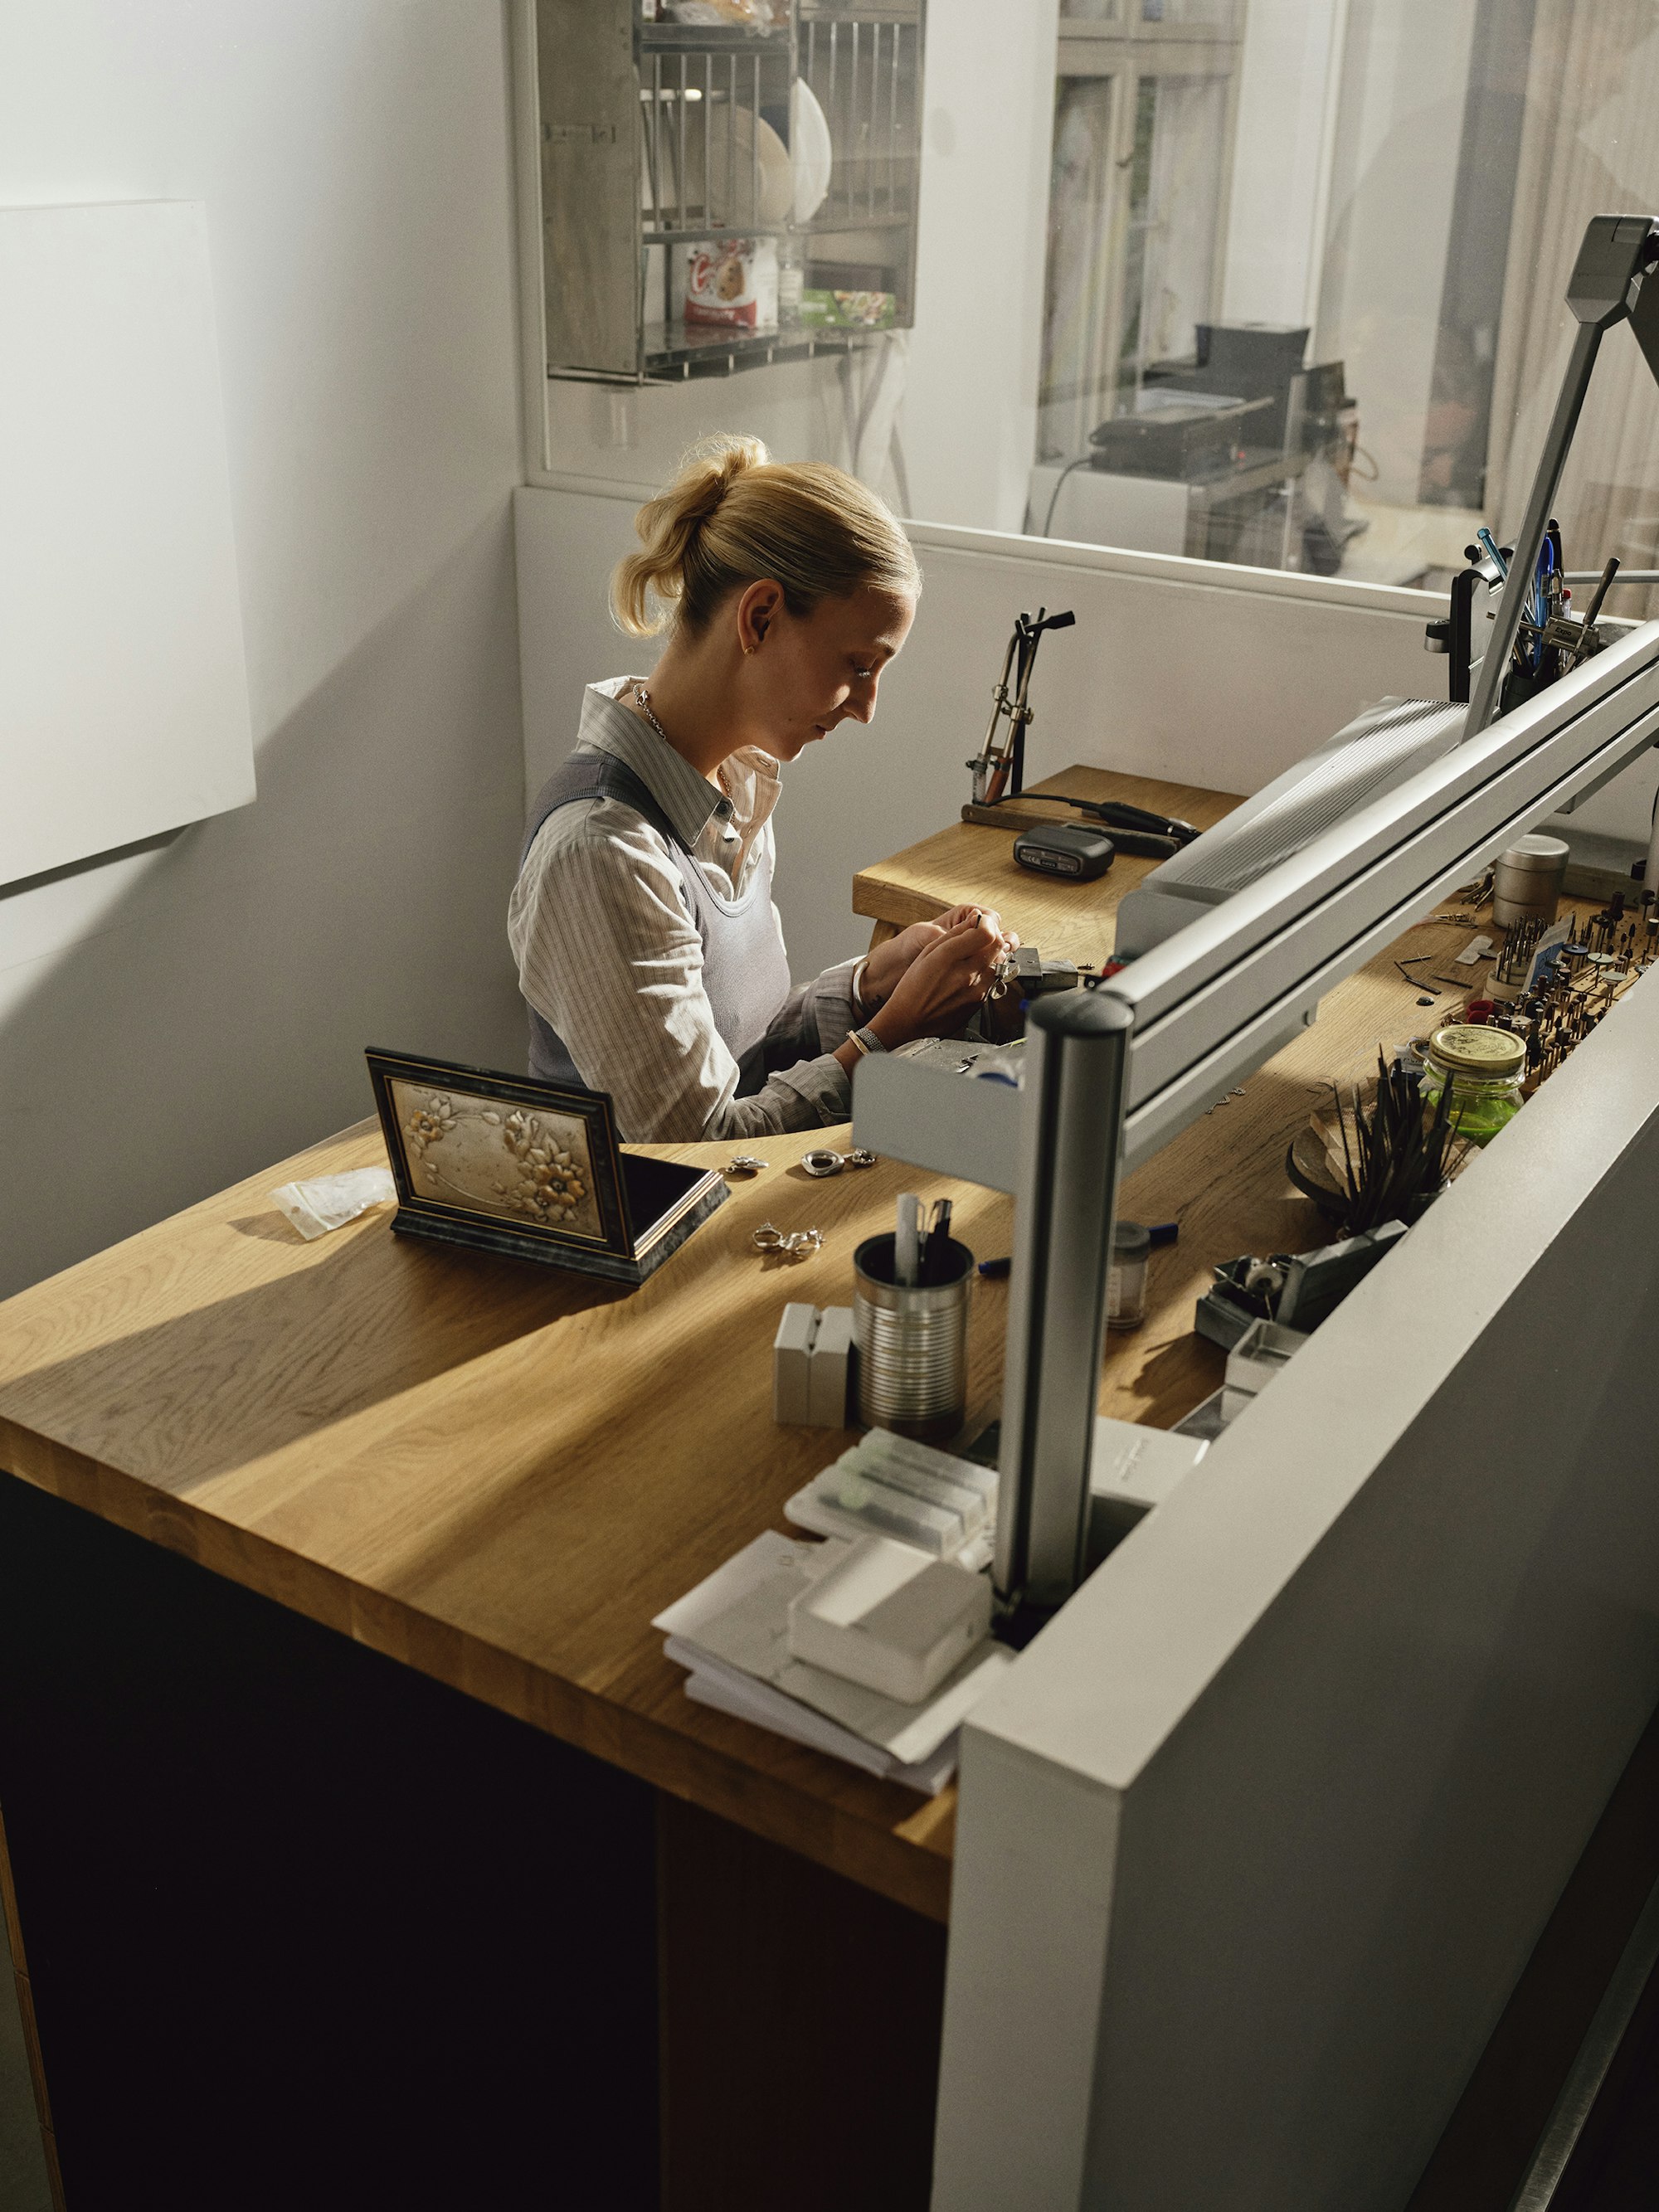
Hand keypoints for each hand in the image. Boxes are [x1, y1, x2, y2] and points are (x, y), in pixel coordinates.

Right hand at [861, 907, 1018, 1007]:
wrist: (909, 1021)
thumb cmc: (913, 987)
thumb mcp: (927, 952)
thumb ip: (955, 933)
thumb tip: (975, 918)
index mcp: (948, 957)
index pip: (986, 932)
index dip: (987, 923)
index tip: (980, 922)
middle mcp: (966, 974)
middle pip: (998, 945)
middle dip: (992, 935)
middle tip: (981, 935)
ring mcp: (976, 990)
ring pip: (999, 961)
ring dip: (992, 953)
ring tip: (975, 956)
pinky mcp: (980, 1002)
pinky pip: (994, 978)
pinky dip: (988, 970)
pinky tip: (971, 973)